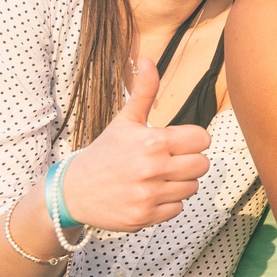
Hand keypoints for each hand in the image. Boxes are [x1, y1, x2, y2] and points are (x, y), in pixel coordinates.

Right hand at [60, 59, 212, 231]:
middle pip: (202, 165)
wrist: (74, 191)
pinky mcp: (145, 217)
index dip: (193, 140)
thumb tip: (148, 59)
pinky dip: (168, 203)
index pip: (202, 140)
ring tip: (157, 177)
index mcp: (152, 141)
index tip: (179, 143)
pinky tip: (149, 193)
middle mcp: (152, 169)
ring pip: (191, 188)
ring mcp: (148, 195)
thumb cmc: (105, 152)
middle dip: (190, 162)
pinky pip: (178, 209)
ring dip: (179, 183)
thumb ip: (143, 92)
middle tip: (170, 161)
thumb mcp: (124, 121)